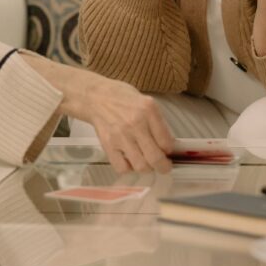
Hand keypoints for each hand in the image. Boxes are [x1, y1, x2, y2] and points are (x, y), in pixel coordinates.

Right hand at [21, 53, 173, 173]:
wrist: (95, 96)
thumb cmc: (121, 97)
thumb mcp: (145, 101)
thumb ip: (157, 122)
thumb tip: (168, 145)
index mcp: (148, 110)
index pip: (167, 142)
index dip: (170, 150)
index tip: (167, 150)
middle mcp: (136, 123)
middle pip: (156, 158)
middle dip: (163, 166)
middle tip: (163, 166)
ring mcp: (121, 135)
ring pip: (141, 166)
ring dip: (146, 168)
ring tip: (145, 162)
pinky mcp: (108, 144)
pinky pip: (122, 168)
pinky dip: (128, 168)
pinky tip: (129, 160)